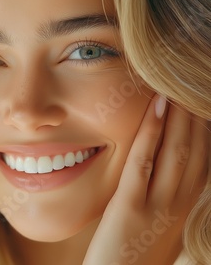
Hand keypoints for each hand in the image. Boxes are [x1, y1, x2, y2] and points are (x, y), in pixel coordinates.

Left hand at [83, 94, 208, 264]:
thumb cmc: (132, 264)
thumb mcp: (156, 234)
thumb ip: (163, 210)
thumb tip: (163, 188)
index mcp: (183, 212)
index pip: (201, 164)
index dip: (204, 132)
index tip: (201, 106)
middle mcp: (179, 207)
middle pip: (195, 153)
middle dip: (196, 118)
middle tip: (193, 88)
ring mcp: (158, 207)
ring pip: (176, 152)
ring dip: (179, 116)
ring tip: (176, 87)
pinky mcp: (131, 208)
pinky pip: (144, 162)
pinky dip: (152, 132)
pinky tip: (155, 108)